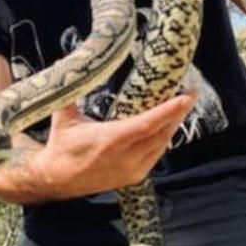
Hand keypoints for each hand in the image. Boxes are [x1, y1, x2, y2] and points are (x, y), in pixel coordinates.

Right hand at [35, 92, 195, 196]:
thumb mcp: (63, 117)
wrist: (56, 179)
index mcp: (109, 140)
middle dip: (177, 114)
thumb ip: (71, 91)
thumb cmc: (61, 146)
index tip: (185, 97)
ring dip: (172, 126)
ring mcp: (131, 169)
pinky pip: (156, 155)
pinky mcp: (133, 177)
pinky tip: (166, 128)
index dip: (168, 111)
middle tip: (189, 95)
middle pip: (161, 133)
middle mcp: (124, 157)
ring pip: (161, 145)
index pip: (147, 124)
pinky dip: (163, 140)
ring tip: (180, 107)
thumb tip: (75, 66)